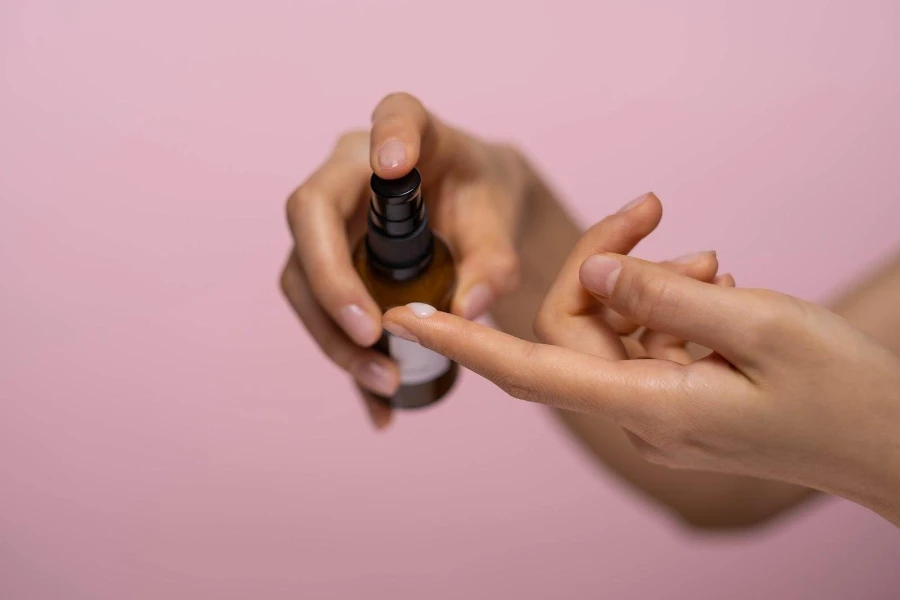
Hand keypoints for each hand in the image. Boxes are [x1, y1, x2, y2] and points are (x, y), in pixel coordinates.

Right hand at [281, 93, 528, 426]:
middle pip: (311, 215)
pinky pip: (318, 309)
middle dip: (332, 282)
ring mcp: (331, 215)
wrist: (471, 212)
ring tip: (385, 381)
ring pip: (300, 273)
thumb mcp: (502, 226)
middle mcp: (354, 168)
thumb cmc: (484, 202)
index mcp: (411, 132)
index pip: (395, 116)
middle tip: (372, 336)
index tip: (392, 162)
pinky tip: (377, 403)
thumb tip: (466, 309)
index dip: (388, 135)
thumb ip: (495, 262)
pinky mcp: (326, 258)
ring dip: (332, 335)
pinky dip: (343, 357)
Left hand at [382, 197, 899, 525]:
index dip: (462, 341)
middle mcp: (637, 412)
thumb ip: (667, 295)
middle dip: (607, 259)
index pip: (528, 368)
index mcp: (647, 404)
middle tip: (658, 211)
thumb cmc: (839, 392)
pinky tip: (716, 283)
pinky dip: (670, 304)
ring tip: (717, 263)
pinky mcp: (677, 397)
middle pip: (577, 323)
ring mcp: (656, 408)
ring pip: (615, 326)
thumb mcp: (760, 325)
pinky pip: (646, 340)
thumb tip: (596, 270)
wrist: (888, 444)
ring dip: (653, 282)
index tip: (405, 316)